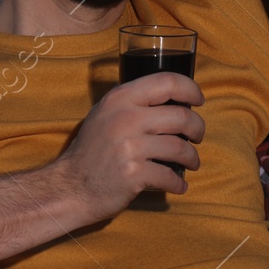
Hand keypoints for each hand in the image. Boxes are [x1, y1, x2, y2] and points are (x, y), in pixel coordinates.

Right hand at [52, 71, 205, 222]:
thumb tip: (171, 97)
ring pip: (180, 148)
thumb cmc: (92, 150)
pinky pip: (170, 177)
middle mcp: (125, 118)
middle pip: (182, 116)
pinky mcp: (134, 173)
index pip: (167, 82)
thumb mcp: (104, 114)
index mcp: (120, 99)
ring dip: (192, 157)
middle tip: (198, 136)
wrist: (70, 186)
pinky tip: (179, 185)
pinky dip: (179, 183)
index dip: (190, 89)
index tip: (198, 100)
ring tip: (192, 162)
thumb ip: (132, 102)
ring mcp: (130, 147)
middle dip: (198, 128)